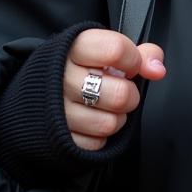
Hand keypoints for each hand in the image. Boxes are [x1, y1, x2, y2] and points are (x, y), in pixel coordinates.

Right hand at [63, 30, 166, 150]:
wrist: (34, 93)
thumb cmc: (79, 67)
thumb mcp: (102, 50)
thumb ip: (138, 53)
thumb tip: (157, 69)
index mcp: (74, 47)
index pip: (115, 49)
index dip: (134, 60)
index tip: (131, 66)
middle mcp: (61, 78)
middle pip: (120, 94)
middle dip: (129, 95)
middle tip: (122, 91)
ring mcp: (56, 110)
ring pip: (109, 123)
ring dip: (117, 118)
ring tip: (107, 107)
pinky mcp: (57, 137)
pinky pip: (96, 143)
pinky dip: (100, 136)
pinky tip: (93, 121)